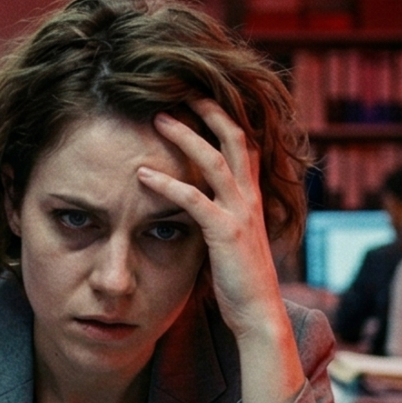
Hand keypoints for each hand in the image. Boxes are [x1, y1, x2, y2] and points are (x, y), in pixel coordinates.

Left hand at [140, 100, 307, 402]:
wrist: (259, 315)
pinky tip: (142, 175)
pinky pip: (194, 200)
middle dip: (209, 109)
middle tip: (180, 87)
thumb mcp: (231, 239)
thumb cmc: (240, 281)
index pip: (243, 144)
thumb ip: (218, 214)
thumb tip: (195, 201)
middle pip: (236, 138)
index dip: (223, 117)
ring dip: (185, 136)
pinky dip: (167, 184)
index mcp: (252, 197)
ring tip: (157, 118)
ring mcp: (241, 214)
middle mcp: (251, 198)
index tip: (197, 96)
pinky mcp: (226, 234)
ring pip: (216, 160)